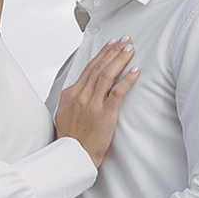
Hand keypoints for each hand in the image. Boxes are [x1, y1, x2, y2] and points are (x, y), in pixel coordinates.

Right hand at [54, 35, 139, 162]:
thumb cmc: (70, 140)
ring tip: (130, 49)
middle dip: (113, 51)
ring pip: (107, 75)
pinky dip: (127, 79)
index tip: (110, 45)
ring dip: (120, 59)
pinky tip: (135, 71)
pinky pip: (117, 92)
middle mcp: (80, 95)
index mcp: (70, 94)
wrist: (72, 157)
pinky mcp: (104, 113)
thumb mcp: (63, 115)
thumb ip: (72, 100)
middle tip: (124, 40)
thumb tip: (79, 90)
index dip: (101, 54)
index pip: (88, 68)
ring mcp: (92, 104)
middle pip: (98, 67)